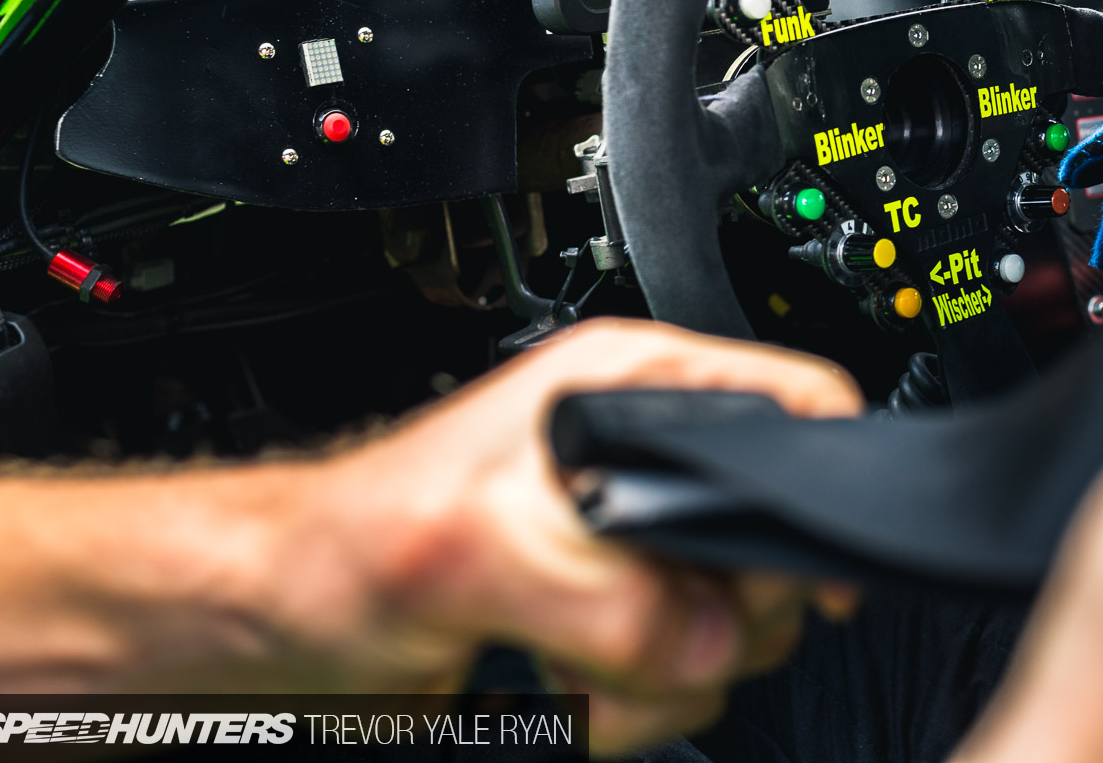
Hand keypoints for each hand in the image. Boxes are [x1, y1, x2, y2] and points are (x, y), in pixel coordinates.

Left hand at [303, 321, 860, 751]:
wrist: (283, 634)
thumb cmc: (342, 545)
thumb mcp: (471, 551)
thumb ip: (606, 592)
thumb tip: (707, 640)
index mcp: (627, 391)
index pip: (791, 406)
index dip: (820, 480)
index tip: (806, 566)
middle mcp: (644, 466)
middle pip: (774, 547)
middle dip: (713, 615)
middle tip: (627, 626)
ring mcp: (634, 553)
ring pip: (735, 636)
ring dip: (654, 679)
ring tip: (563, 661)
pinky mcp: (617, 628)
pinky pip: (684, 687)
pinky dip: (628, 711)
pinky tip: (557, 688)